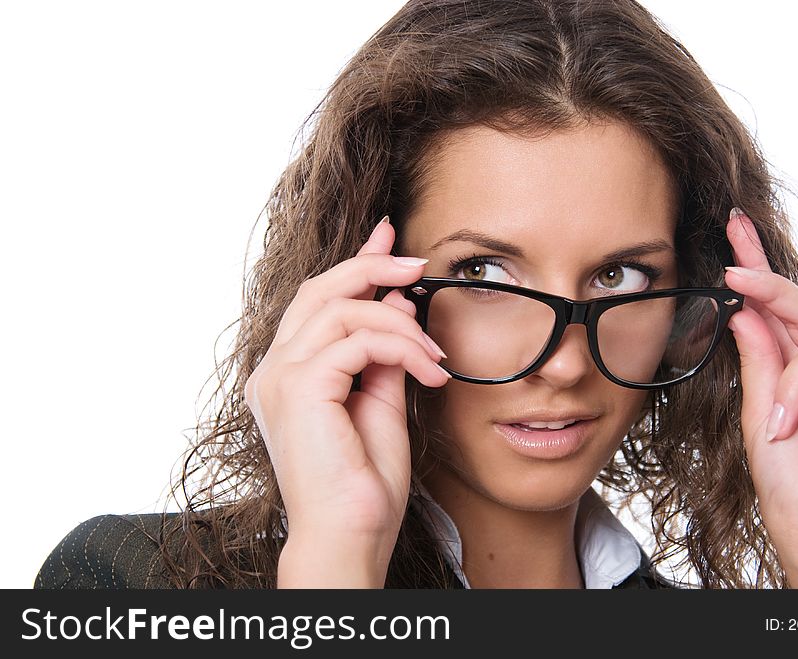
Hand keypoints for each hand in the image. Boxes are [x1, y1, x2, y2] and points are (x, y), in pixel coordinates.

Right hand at [243, 217, 449, 584]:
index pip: (317, 302)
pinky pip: (357, 339)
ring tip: (436, 352)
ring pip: (341, 308)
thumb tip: (396, 303)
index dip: (355, 263)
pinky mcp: (299, 387)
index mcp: (288, 375)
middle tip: (418, 265)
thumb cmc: (364, 482)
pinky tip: (429, 370)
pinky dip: (401, 346)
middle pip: (320, 290)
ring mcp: (280, 377)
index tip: (390, 238)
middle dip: (373, 266)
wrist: (352, 535)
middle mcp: (274, 371)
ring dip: (399, 321)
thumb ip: (384, 352)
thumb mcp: (381, 401)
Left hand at [724, 207, 797, 587]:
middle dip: (765, 277)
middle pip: (796, 305)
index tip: (733, 234)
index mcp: (786, 368)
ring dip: (793, 390)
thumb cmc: (791, 482)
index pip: (770, 311)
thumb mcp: (760, 416)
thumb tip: (744, 311)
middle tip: (734, 264)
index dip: (755, 271)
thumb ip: (761, 362)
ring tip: (789, 430)